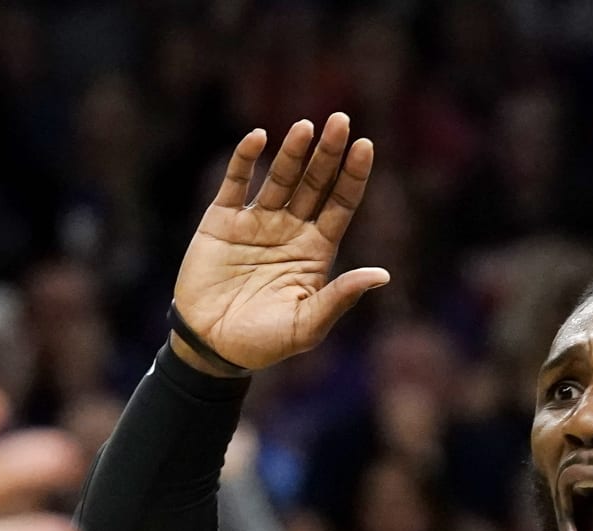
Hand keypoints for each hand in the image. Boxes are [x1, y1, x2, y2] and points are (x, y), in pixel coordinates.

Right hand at [172, 113, 389, 374]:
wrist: (210, 346)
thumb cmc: (264, 342)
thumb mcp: (308, 324)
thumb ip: (341, 297)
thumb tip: (382, 275)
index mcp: (316, 251)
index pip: (340, 204)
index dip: (353, 176)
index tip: (366, 146)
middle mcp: (290, 230)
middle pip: (315, 183)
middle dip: (328, 153)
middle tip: (341, 121)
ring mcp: (256, 222)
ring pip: (280, 178)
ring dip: (292, 152)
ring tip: (306, 127)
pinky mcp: (222, 221)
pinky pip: (236, 183)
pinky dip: (245, 160)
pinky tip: (258, 138)